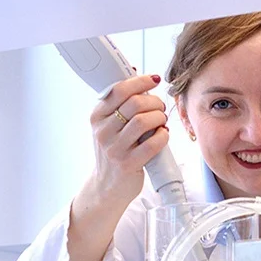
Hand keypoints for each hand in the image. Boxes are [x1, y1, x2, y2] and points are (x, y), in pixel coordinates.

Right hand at [86, 74, 169, 206]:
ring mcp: (114, 148)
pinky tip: (162, 135)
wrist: (107, 186)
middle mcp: (102, 131)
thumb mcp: (109, 126)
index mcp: (96, 117)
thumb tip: (137, 75)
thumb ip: (120, 105)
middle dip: (155, 102)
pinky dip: (163, 135)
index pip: (119, 90)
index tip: (155, 80)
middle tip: (160, 108)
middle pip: (135, 103)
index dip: (141, 82)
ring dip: (160, 118)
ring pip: (144, 121)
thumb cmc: (114, 151)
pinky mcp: (128, 164)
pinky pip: (153, 143)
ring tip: (161, 122)